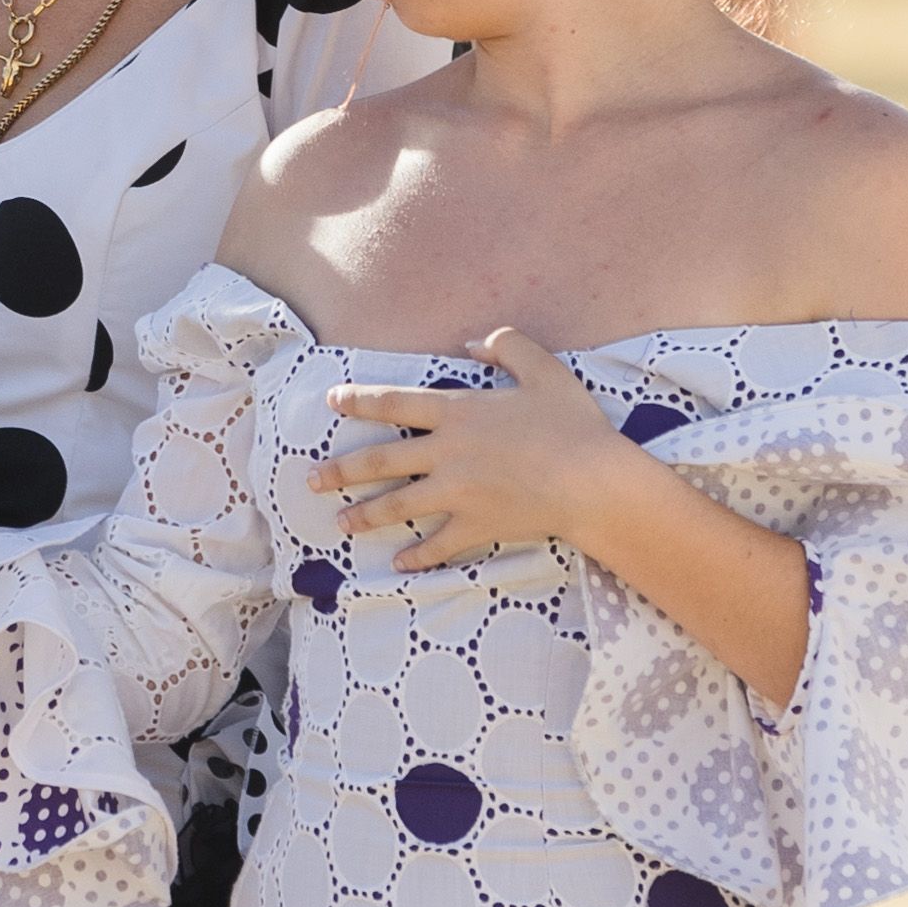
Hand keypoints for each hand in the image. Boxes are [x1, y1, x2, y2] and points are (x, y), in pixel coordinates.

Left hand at [307, 329, 633, 570]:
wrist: (594, 481)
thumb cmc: (573, 423)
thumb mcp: (543, 369)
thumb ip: (506, 345)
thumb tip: (471, 342)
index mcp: (457, 412)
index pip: (394, 404)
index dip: (359, 401)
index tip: (332, 402)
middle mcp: (446, 453)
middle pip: (380, 461)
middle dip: (341, 470)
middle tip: (313, 479)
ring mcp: (457, 493)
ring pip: (398, 506)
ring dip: (366, 515)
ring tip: (342, 524)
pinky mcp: (475, 526)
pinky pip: (438, 545)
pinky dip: (418, 557)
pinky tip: (399, 564)